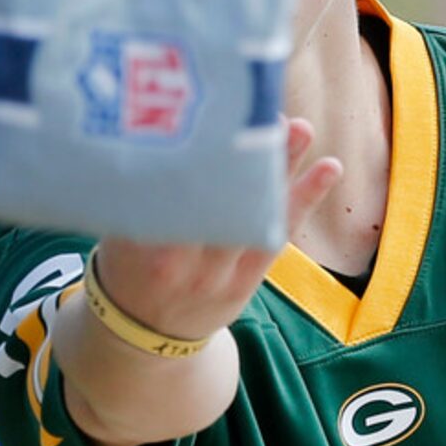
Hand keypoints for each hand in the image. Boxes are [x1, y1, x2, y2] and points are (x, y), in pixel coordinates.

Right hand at [96, 116, 340, 340]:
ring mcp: (217, 273)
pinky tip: (328, 168)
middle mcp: (181, 262)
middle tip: (260, 112)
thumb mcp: (117, 231)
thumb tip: (157, 127)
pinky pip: (277, 234)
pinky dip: (304, 200)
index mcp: (141, 245)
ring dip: (281, 169)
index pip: (170, 194)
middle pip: (218, 200)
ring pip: (253, 214)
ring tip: (299, 128)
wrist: (146, 334)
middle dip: (243, 156)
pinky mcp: (246, 279)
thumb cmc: (127, 264)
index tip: (209, 114)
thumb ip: (135, 194)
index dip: (193, 155)